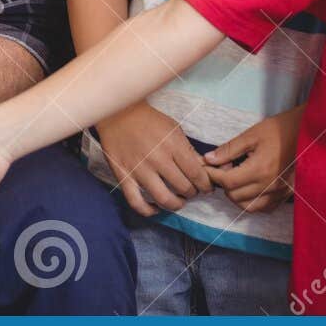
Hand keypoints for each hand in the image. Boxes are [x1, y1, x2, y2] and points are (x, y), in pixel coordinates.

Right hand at [94, 103, 211, 215]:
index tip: (206, 187)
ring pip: (163, 199)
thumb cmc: (150, 120)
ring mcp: (139, 169)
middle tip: (191, 191)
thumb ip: (188, 150)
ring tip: (178, 201)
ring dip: (176, 204)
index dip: (205, 185)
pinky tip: (156, 208)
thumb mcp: (174, 129)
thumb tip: (204, 170)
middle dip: (192, 193)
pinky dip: (148, 210)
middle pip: (183, 187)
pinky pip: (136, 202)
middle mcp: (158, 159)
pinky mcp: (124, 176)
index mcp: (173, 145)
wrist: (118, 114)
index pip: (196, 174)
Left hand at [205, 105, 302, 213]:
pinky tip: (249, 187)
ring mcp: (280, 192)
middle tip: (222, 169)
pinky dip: (252, 202)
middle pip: (236, 197)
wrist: (309, 132)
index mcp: (260, 169)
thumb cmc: (280, 129)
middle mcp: (270, 185)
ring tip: (235, 178)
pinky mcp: (287, 194)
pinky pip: (265, 207)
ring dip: (236, 196)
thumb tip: (209, 159)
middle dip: (224, 185)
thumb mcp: (252, 135)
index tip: (208, 166)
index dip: (214, 175)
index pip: (228, 182)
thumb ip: (229, 149)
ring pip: (249, 207)